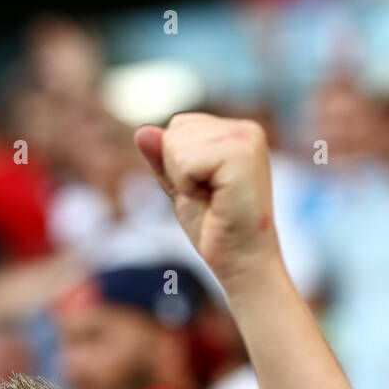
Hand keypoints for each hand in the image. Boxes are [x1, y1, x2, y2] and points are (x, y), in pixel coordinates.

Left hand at [135, 114, 281, 289]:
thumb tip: (141, 131)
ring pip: (176, 144)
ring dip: (184, 180)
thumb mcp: (181, 188)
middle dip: (179, 171)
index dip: (178, 166)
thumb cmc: (216, 229)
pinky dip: (189, 186)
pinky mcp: (241, 154)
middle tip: (210, 199)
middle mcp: (246, 129)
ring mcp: (246, 138)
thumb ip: (163, 158)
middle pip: (174, 131)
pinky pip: (185, 160)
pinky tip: (216, 201)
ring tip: (215, 200)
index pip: (177, 126)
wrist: (243, 262)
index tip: (206, 190)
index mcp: (236, 131)